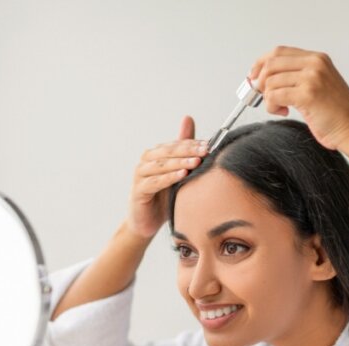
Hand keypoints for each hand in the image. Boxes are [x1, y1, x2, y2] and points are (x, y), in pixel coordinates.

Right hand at [126, 116, 207, 239]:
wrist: (148, 222)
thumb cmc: (164, 197)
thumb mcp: (178, 174)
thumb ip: (183, 150)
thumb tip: (189, 119)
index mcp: (156, 154)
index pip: (176, 145)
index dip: (192, 143)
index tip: (210, 144)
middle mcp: (146, 162)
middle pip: (168, 152)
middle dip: (188, 150)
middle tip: (205, 151)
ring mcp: (140, 175)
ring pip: (161, 165)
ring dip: (180, 162)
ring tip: (196, 162)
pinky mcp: (138, 191)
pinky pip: (154, 182)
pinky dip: (169, 178)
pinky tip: (182, 175)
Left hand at [248, 46, 348, 150]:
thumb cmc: (335, 113)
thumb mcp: (317, 85)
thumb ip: (296, 77)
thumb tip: (262, 78)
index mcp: (317, 58)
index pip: (279, 52)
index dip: (260, 63)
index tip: (253, 77)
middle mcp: (315, 63)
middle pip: (271, 64)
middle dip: (261, 82)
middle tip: (264, 97)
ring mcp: (312, 77)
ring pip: (270, 82)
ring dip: (268, 99)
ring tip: (280, 108)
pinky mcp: (308, 94)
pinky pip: (274, 96)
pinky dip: (272, 107)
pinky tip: (283, 112)